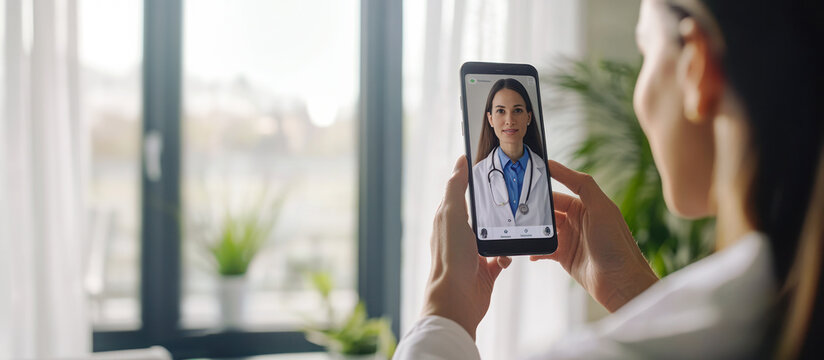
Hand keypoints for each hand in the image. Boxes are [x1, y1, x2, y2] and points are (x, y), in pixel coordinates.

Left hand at [422, 156, 511, 339]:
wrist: (456, 298)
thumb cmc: (450, 256)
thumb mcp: (451, 213)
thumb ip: (456, 187)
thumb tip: (461, 161)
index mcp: (449, 218)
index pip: (462, 192)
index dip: (475, 180)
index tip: (493, 168)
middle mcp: (461, 234)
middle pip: (483, 213)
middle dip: (497, 207)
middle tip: (514, 197)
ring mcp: (474, 253)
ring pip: (496, 234)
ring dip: (506, 232)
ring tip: (516, 226)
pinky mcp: (486, 270)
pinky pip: (503, 257)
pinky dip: (508, 255)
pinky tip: (507, 255)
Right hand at [531, 160, 658, 311]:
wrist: (620, 282)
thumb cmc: (616, 244)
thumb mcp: (601, 207)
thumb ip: (581, 183)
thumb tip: (555, 164)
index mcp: (587, 206)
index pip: (560, 191)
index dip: (543, 187)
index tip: (525, 180)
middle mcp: (578, 221)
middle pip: (549, 210)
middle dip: (533, 209)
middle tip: (516, 208)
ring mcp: (570, 239)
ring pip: (544, 229)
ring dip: (533, 229)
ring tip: (519, 228)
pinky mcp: (565, 257)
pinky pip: (544, 249)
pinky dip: (535, 249)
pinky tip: (530, 250)